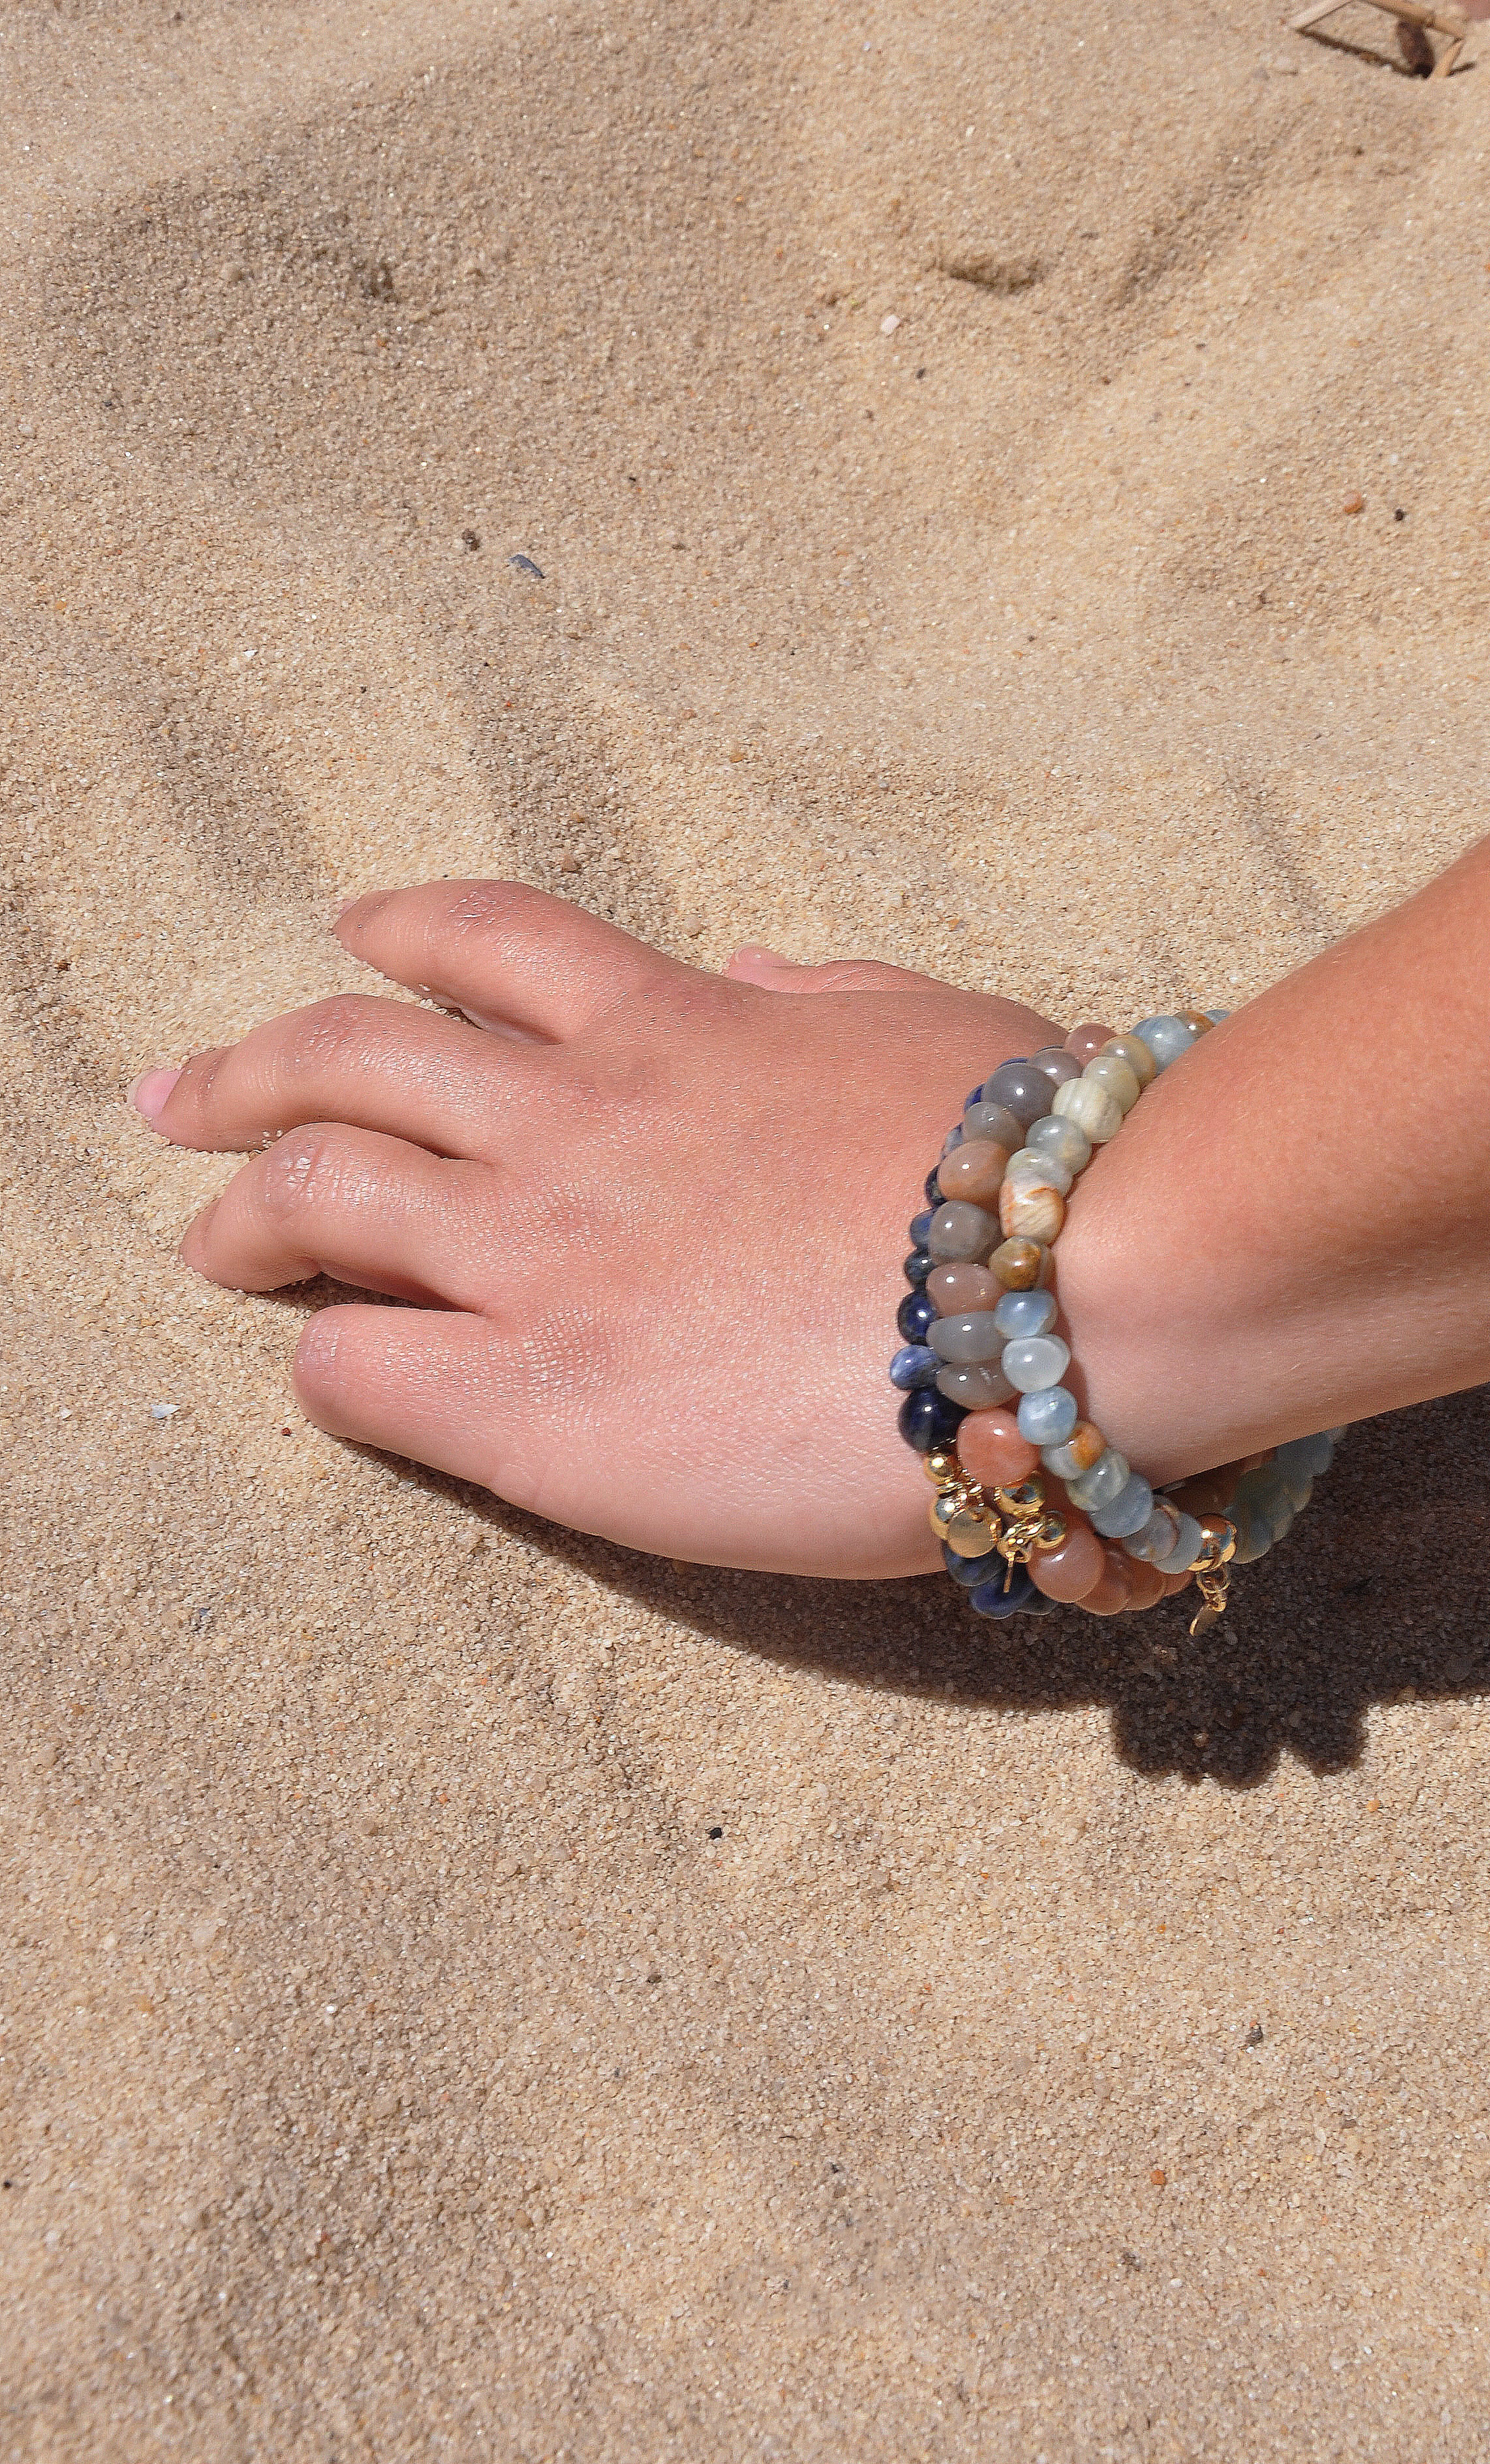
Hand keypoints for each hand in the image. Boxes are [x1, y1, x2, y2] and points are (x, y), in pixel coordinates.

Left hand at [130, 883, 1060, 1576]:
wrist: (1083, 1287)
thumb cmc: (1047, 1157)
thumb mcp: (929, 1025)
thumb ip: (818, 994)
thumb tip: (751, 969)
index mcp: (674, 1025)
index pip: (487, 942)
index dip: (398, 932)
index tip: (347, 939)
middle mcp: (574, 1121)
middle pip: (348, 1059)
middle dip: (247, 1072)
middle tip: (183, 1098)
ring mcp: (542, 1258)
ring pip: (317, 1199)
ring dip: (240, 1211)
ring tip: (204, 1241)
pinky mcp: (541, 1408)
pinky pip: (361, 1374)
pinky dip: (322, 1365)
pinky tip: (320, 1376)